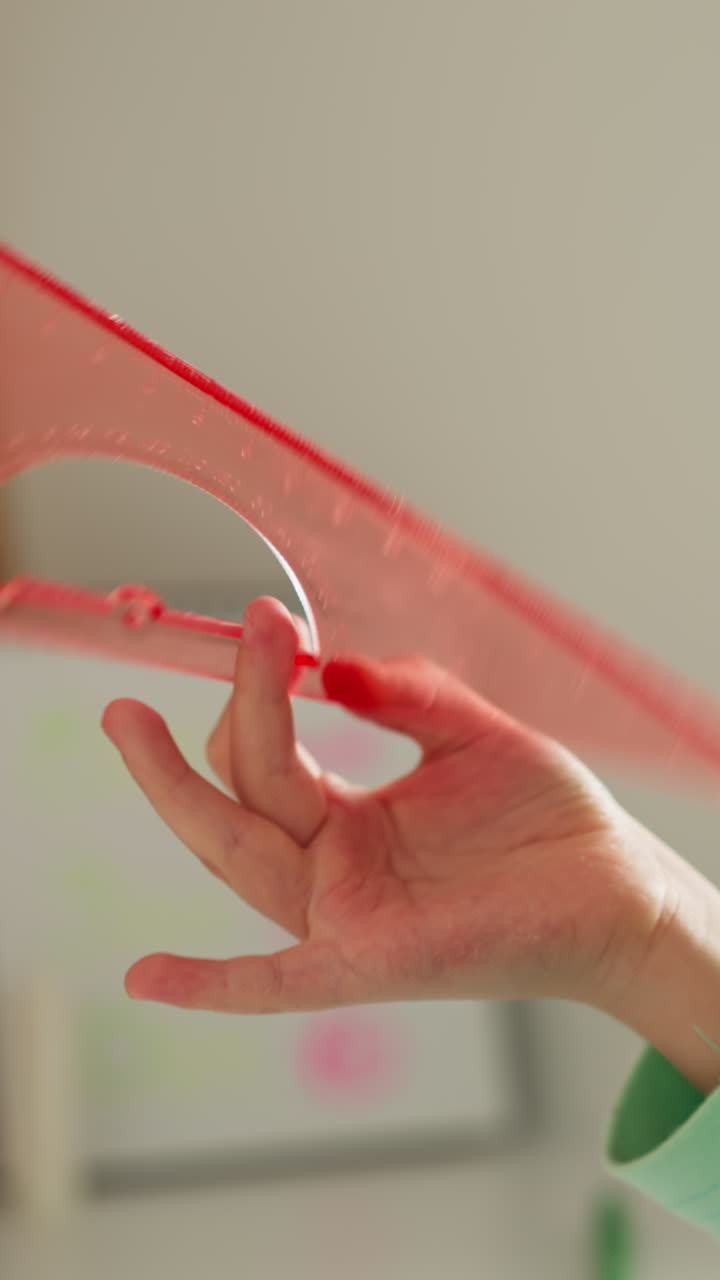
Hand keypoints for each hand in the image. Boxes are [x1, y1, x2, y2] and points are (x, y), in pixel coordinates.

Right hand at [102, 597, 675, 1017]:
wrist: (617, 883)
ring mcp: (344, 915)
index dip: (257, 687)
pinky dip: (215, 984)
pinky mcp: (371, 961)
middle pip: (237, 797)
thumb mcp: (473, 734)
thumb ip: (407, 695)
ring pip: (240, 854)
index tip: (265, 620)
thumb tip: (329, 669)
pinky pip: (281, 981)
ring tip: (135, 725)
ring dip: (184, 791)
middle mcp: (331, 867)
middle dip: (206, 726)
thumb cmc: (545, 818)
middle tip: (147, 672)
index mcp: (346, 818)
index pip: (268, 753)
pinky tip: (147, 977)